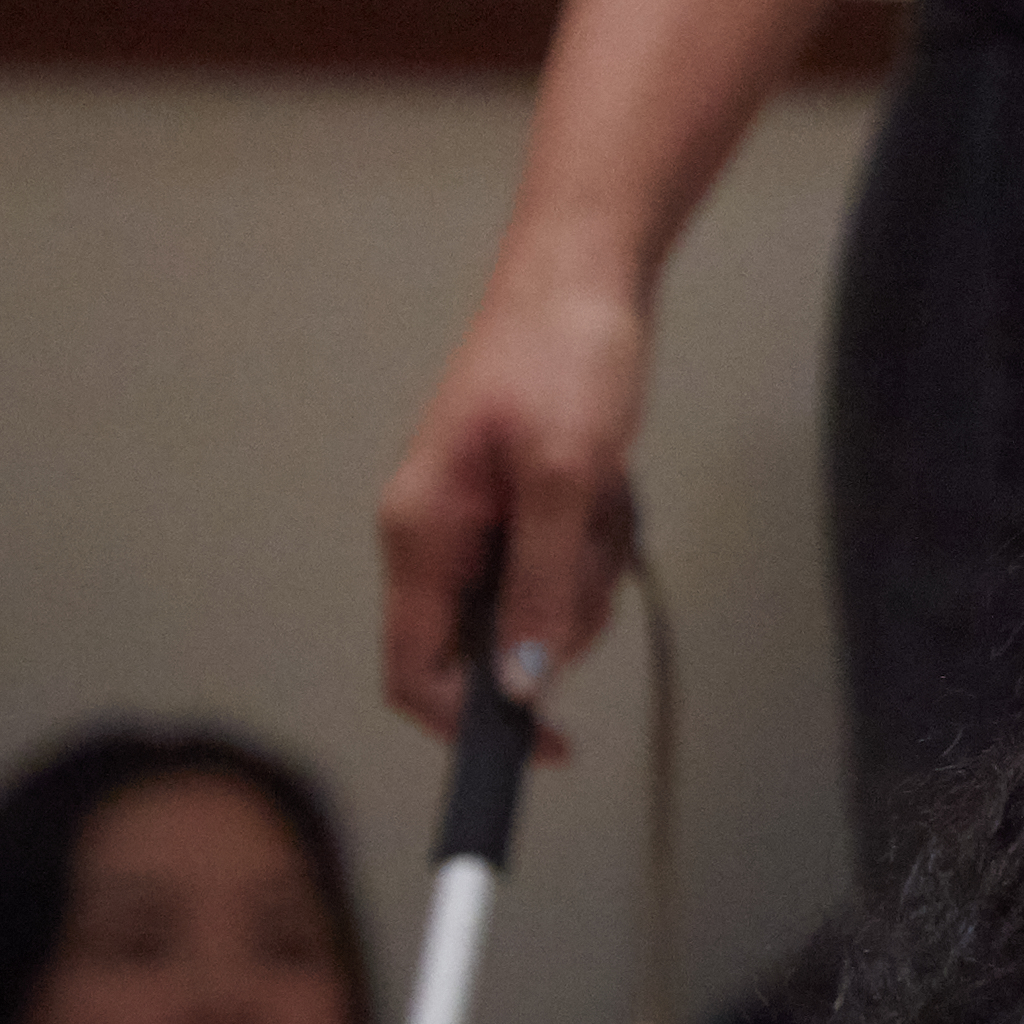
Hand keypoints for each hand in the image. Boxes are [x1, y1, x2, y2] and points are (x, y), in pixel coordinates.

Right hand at [371, 249, 645, 744]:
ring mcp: (478, 521)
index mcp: (419, 532)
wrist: (585, 275)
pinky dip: (599, 533)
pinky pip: (564, 559)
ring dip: (590, 564)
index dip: (470, 724)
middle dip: (562, 610)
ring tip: (603, 490)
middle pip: (496, 643)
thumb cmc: (562, 352)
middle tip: (595, 539)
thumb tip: (524, 683)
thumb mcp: (567, 475)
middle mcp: (435, 534)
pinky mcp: (518, 504)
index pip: (415, 671)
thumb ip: (543, 584)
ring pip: (541, 603)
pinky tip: (608, 481)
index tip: (544, 748)